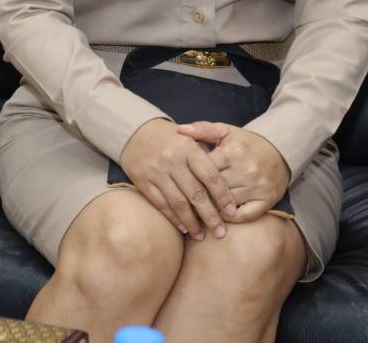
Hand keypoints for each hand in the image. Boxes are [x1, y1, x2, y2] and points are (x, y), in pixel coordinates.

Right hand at [117, 118, 237, 240]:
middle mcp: (172, 160)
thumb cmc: (171, 138)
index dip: (222, 196)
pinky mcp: (142, 181)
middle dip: (210, 216)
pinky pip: (161, 204)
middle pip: (196, 194)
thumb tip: (228, 187)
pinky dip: (173, 218)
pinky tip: (183, 227)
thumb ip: (208, 158)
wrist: (136, 131)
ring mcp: (156, 171)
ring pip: (178, 203)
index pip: (210, 176)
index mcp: (188, 148)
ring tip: (202, 236)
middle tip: (220, 232)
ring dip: (192, 223)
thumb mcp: (192, 138)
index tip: (232, 213)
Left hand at [177, 122, 291, 222]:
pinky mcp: (266, 201)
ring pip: (226, 204)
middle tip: (180, 203)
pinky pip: (245, 216)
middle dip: (197, 196)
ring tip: (193, 213)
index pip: (204, 169)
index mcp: (233, 152)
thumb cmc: (245, 143)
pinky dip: (230, 219)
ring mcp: (257, 187)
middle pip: (213, 188)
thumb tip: (180, 130)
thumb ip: (202, 129)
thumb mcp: (225, 131)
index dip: (189, 177)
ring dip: (210, 210)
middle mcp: (246, 170)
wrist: (279, 152)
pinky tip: (218, 217)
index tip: (176, 182)